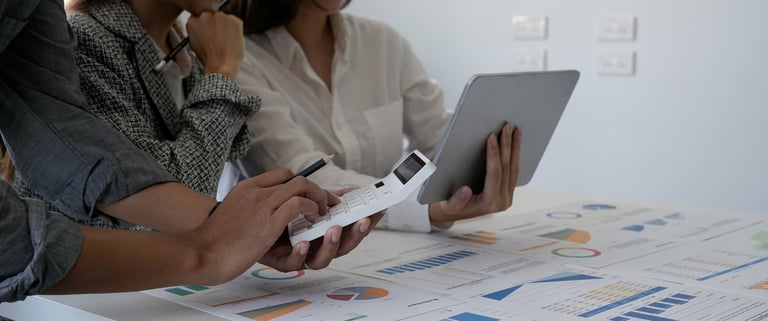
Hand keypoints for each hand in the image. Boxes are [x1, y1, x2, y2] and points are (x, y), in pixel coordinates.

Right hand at [186, 11, 243, 78]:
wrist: (220, 66)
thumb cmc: (209, 59)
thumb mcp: (194, 44)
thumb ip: (197, 32)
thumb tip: (203, 29)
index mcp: (193, 21)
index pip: (201, 18)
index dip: (207, 27)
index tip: (211, 34)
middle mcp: (205, 15)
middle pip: (213, 17)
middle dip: (216, 26)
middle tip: (220, 39)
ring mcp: (220, 16)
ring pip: (225, 19)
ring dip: (226, 28)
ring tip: (226, 43)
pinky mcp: (234, 20)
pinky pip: (236, 22)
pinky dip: (236, 30)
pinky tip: (232, 41)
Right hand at [190, 170, 333, 283]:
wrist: (200, 252)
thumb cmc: (215, 240)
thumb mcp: (232, 212)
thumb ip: (249, 207)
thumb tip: (263, 214)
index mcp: (247, 187)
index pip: (282, 174)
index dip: (301, 184)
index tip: (311, 195)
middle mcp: (256, 192)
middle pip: (297, 178)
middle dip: (317, 189)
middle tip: (326, 203)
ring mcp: (262, 205)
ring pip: (302, 186)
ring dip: (319, 197)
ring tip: (323, 212)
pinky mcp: (268, 223)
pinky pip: (298, 205)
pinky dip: (310, 209)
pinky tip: (312, 220)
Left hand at [258, 188, 384, 271]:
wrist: (247, 229)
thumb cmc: (278, 215)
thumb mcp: (305, 202)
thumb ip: (328, 198)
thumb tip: (354, 190)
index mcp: (326, 233)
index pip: (352, 230)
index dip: (368, 222)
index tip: (380, 210)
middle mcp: (317, 247)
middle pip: (344, 247)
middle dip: (355, 235)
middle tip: (361, 221)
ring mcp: (302, 256)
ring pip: (322, 259)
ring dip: (331, 245)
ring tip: (333, 229)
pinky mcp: (282, 261)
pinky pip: (294, 262)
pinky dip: (300, 253)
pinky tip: (302, 243)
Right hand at [428, 123, 520, 221]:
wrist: (456, 213)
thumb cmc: (451, 207)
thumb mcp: (450, 205)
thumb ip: (457, 200)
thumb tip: (465, 190)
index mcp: (489, 204)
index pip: (494, 174)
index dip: (493, 154)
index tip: (492, 137)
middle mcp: (502, 201)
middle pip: (507, 169)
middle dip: (507, 145)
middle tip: (507, 127)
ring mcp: (507, 196)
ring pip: (514, 168)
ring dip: (515, 148)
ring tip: (516, 131)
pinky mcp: (508, 191)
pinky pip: (513, 171)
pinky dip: (514, 155)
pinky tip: (514, 143)